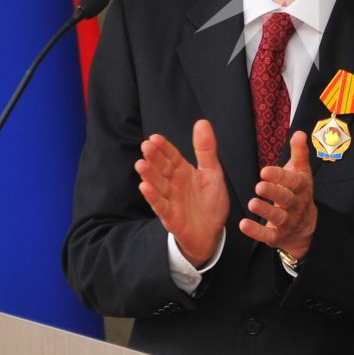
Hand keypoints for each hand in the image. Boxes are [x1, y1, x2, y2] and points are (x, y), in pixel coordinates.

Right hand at [136, 120, 229, 265]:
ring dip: (149, 175)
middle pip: (162, 168)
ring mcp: (170, 199)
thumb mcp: (213, 172)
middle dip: (154, 157)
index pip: (171, 156)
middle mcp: (173, 183)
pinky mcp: (170, 216)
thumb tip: (202, 122)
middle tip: (146, 145)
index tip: (155, 137)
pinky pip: (160, 205)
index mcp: (183, 171)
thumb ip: (206, 149)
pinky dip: (152, 196)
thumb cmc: (211, 202)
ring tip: (140, 164)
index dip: (164, 147)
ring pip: (157, 185)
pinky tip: (145, 187)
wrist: (212, 232)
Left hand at [242, 130, 317, 261]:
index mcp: (302, 187)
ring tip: (252, 203)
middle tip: (259, 186)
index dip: (280, 176)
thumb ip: (299, 153)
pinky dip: (256, 231)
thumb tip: (299, 132)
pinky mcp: (278, 236)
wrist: (305, 227)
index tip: (265, 170)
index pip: (293, 181)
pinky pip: (268, 236)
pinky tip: (243, 225)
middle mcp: (297, 205)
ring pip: (279, 217)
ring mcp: (288, 222)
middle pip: (287, 199)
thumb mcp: (301, 173)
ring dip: (265, 211)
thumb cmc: (298, 193)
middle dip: (274, 192)